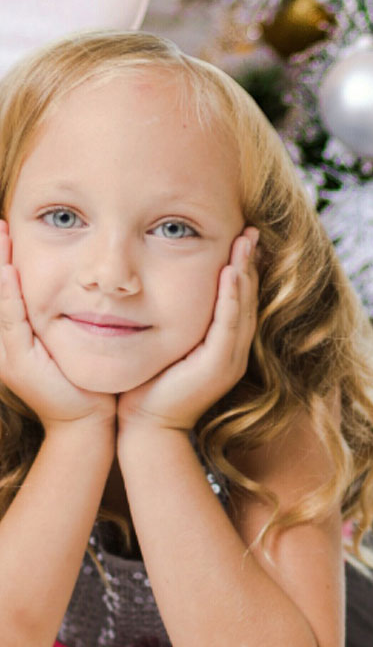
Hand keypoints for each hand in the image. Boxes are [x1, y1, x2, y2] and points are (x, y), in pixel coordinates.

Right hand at [0, 221, 115, 430]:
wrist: (88, 425)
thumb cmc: (88, 384)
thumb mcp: (75, 342)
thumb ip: (72, 315)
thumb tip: (86, 284)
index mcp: (16, 335)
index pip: (5, 286)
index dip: (3, 257)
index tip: (7, 225)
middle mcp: (5, 341)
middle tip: (0, 221)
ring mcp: (7, 352)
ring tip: (0, 232)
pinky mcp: (17, 361)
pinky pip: (9, 320)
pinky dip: (8, 294)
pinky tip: (9, 270)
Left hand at [116, 227, 258, 433]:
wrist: (145, 427)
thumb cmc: (148, 386)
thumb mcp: (165, 344)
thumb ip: (172, 319)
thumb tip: (159, 286)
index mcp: (225, 346)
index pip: (238, 299)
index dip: (242, 268)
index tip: (240, 238)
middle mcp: (234, 351)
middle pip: (248, 298)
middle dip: (250, 262)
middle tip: (251, 230)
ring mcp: (230, 359)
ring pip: (243, 306)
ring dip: (246, 272)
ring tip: (246, 242)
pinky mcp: (218, 365)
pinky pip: (229, 323)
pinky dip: (231, 296)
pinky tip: (231, 271)